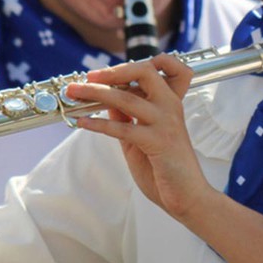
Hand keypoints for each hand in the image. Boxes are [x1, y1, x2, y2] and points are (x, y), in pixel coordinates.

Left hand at [65, 54, 211, 220]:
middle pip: (144, 72)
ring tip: (74, 93)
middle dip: (113, 72)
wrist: (188, 197)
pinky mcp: (158, 142)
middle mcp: (170, 107)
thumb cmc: (166, 169)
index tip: (107, 72)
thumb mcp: (141, 137)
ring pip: (127, 98)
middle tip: (88, 77)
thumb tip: (106, 101)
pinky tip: (83, 123)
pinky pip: (123, 127)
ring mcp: (165, 123)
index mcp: (170, 102)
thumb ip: (127, 118)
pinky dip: (99, 123)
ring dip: (96, 94)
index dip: (134, 64)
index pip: (162, 67)